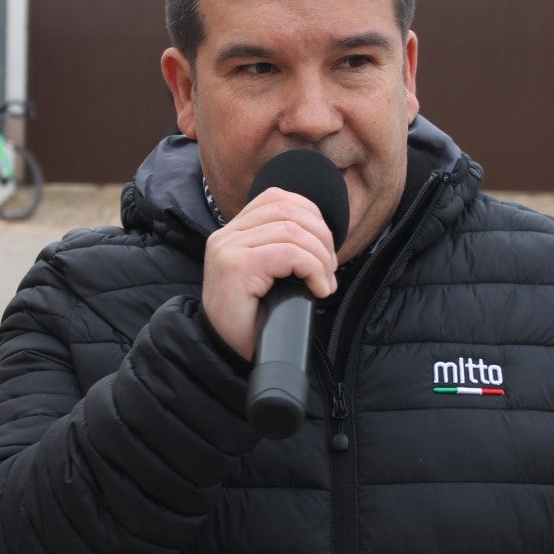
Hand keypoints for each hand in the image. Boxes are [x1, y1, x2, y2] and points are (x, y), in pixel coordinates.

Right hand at [201, 187, 337, 360]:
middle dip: (322, 237)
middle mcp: (226, 235)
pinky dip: (313, 269)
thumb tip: (324, 236)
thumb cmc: (250, 320)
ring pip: (292, 231)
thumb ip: (282, 248)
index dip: (312, 216)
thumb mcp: (268, 275)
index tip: (324, 250)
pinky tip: (318, 289)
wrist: (224, 355)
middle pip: (288, 210)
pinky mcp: (236, 266)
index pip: (278, 198)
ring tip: (324, 283)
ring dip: (320, 258)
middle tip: (329, 271)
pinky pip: (289, 253)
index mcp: (233, 231)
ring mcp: (228, 249)